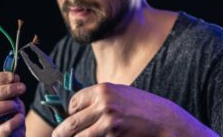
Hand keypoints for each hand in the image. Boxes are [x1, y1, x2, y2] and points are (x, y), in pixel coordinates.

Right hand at [0, 72, 25, 136]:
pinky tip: (19, 118)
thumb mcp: (12, 99)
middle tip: (22, 87)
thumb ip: (11, 89)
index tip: (13, 76)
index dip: (1, 78)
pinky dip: (16, 120)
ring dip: (10, 104)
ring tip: (17, 107)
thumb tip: (13, 76)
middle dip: (9, 89)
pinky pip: (6, 126)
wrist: (14, 134)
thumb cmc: (12, 117)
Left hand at [52, 83, 216, 136]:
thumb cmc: (143, 107)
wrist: (166, 121)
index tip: (71, 117)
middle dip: (62, 132)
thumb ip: (101, 98)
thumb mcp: (120, 93)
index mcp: (103, 89)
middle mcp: (103, 103)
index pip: (74, 102)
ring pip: (80, 136)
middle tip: (56, 136)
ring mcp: (108, 121)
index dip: (71, 112)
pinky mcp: (114, 135)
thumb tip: (79, 108)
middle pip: (72, 121)